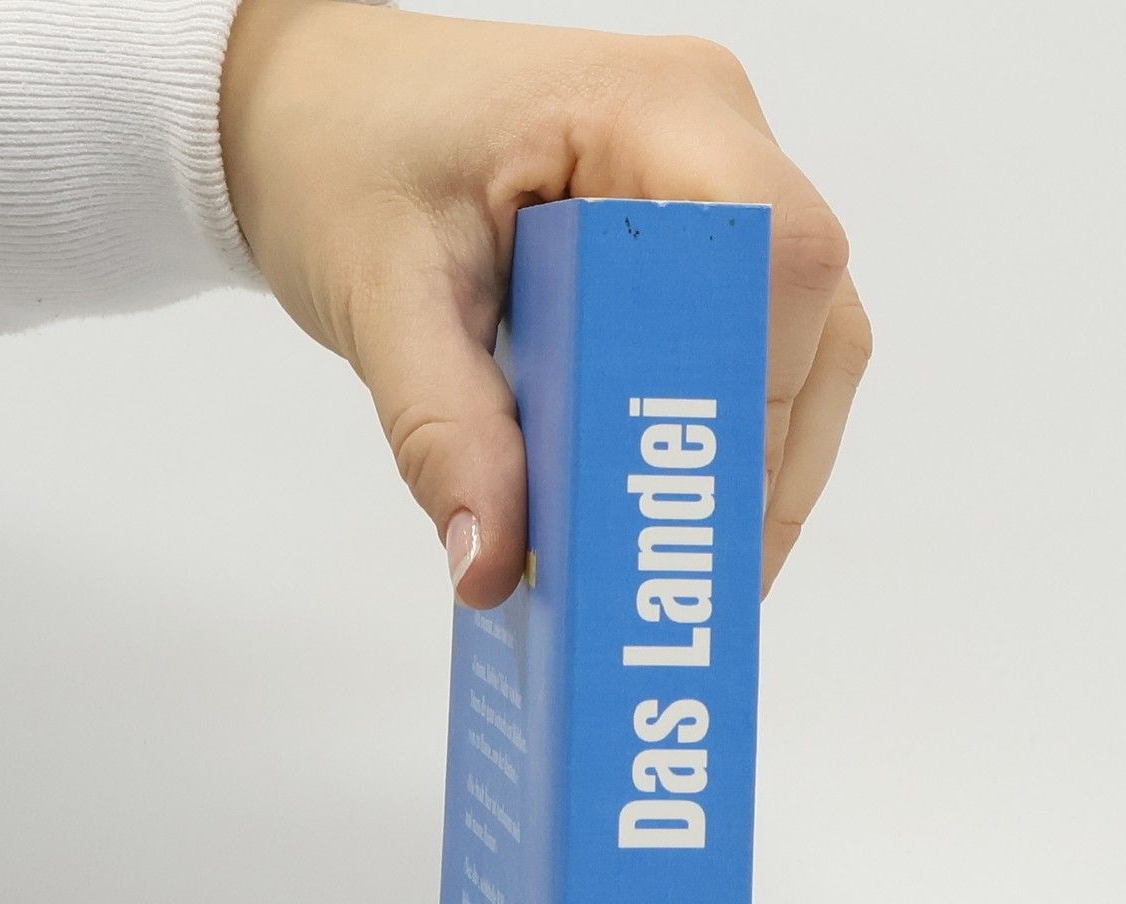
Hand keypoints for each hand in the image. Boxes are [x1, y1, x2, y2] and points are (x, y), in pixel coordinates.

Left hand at [220, 0, 870, 606]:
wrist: (315, 101)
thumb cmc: (343, 154)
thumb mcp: (378, 296)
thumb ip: (441, 432)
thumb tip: (494, 565)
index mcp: (646, 107)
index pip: (775, 248)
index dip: (760, 388)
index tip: (702, 505)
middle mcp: (711, 129)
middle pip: (810, 312)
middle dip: (763, 458)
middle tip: (706, 579)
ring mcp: (716, 179)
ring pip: (806, 339)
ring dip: (764, 460)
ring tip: (704, 568)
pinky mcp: (697, 233)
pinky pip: (758, 342)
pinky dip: (732, 434)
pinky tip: (681, 510)